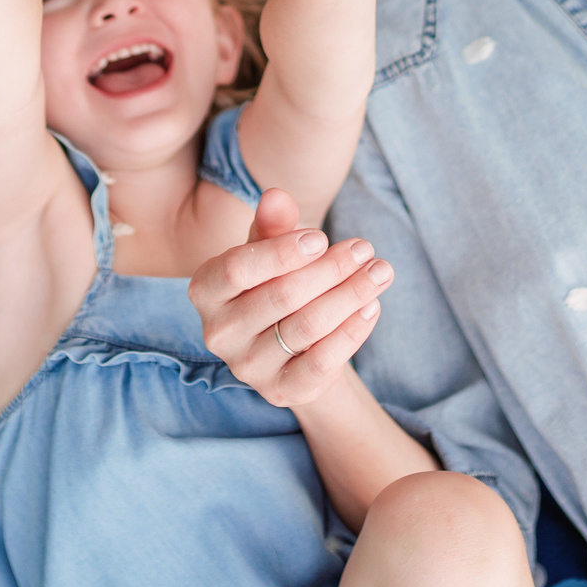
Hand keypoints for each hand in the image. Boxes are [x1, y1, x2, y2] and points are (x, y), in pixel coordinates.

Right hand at [190, 188, 389, 408]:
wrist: (291, 348)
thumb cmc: (275, 284)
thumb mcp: (271, 251)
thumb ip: (272, 225)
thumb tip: (276, 195)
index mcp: (205, 290)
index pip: (238, 269)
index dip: (282, 251)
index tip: (322, 237)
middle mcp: (218, 333)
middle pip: (281, 296)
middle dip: (330, 269)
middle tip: (365, 249)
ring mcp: (248, 368)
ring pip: (307, 327)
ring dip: (351, 294)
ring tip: (380, 271)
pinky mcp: (281, 391)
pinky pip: (322, 362)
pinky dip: (352, 331)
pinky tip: (372, 307)